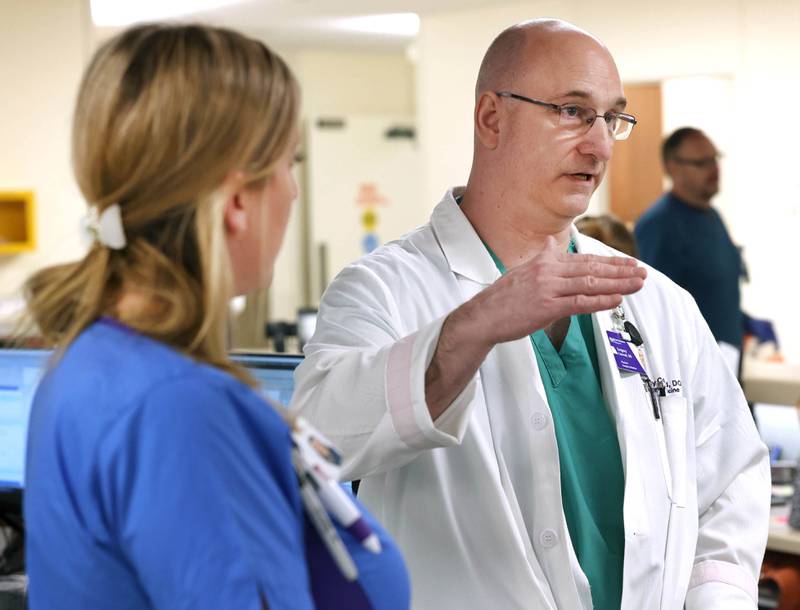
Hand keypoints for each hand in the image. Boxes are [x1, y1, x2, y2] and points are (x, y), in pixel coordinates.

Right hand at [459, 236, 646, 347]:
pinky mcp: (547, 306)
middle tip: (641, 272)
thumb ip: (543, 259)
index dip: (610, 261)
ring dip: (617, 284)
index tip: (629, 263)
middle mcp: (548, 270)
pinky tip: (617, 299)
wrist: (483, 316)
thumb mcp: (523, 271)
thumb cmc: (503, 298)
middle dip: (620, 270)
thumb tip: (554, 245)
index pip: (584, 259)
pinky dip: (601, 301)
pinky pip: (580, 302)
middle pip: (592, 268)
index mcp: (545, 260)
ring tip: (637, 284)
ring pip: (590, 283)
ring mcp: (548, 288)